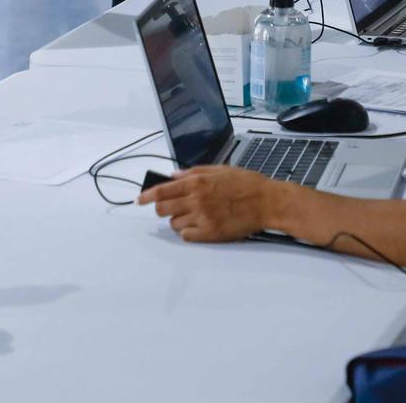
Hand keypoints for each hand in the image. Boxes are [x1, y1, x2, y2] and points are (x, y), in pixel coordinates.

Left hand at [138, 166, 278, 241]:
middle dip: (163, 209)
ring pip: (174, 224)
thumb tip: (173, 176)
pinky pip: (187, 236)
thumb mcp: (218, 169)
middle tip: (172, 208)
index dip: (146, 196)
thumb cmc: (246, 184)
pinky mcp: (211, 233)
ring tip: (194, 215)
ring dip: (179, 220)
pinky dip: (188, 232)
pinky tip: (198, 225)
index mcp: (196, 182)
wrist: (266, 202)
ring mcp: (203, 218)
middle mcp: (196, 200)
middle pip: (163, 210)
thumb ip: (193, 173)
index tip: (139, 200)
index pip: (161, 191)